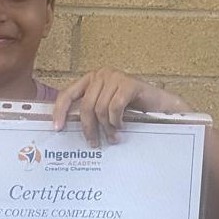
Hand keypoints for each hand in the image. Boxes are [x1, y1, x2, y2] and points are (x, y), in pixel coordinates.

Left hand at [53, 68, 191, 146]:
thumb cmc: (132, 109)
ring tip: (113, 137)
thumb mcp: (105, 110)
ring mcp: (115, 77)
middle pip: (85, 106)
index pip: (67, 94)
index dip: (59, 111)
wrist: (160, 106)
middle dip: (88, 128)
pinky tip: (122, 126)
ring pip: (100, 108)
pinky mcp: (130, 83)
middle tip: (94, 143)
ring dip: (106, 128)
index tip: (57, 128)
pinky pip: (115, 106)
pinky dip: (117, 120)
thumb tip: (69, 129)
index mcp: (90, 80)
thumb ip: (90, 113)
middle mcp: (101, 75)